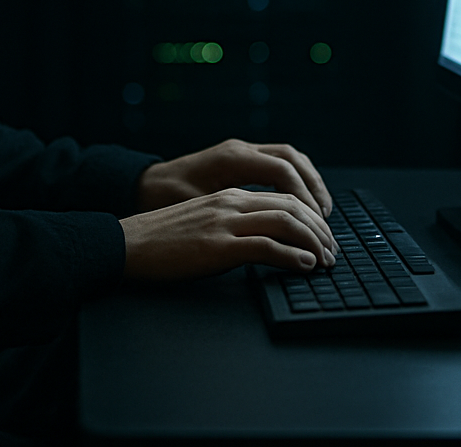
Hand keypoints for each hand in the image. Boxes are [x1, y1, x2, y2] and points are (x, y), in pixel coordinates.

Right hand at [119, 188, 337, 280]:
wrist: (127, 244)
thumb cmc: (162, 240)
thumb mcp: (204, 221)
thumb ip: (233, 223)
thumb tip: (264, 240)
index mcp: (230, 196)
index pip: (285, 197)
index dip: (311, 217)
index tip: (323, 238)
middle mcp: (232, 203)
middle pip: (292, 206)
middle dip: (320, 229)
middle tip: (333, 252)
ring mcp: (225, 223)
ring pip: (285, 222)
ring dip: (313, 242)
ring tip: (325, 261)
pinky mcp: (217, 246)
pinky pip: (265, 246)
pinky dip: (291, 255)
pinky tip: (304, 265)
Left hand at [135, 138, 332, 218]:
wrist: (144, 186)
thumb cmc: (164, 200)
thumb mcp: (196, 210)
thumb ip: (232, 218)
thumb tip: (269, 236)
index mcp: (231, 159)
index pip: (281, 171)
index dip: (303, 198)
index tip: (315, 224)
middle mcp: (239, 149)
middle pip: (292, 160)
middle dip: (314, 190)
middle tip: (326, 223)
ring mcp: (241, 151)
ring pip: (289, 157)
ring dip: (309, 183)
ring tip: (322, 213)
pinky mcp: (241, 158)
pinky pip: (279, 162)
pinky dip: (296, 179)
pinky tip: (302, 202)